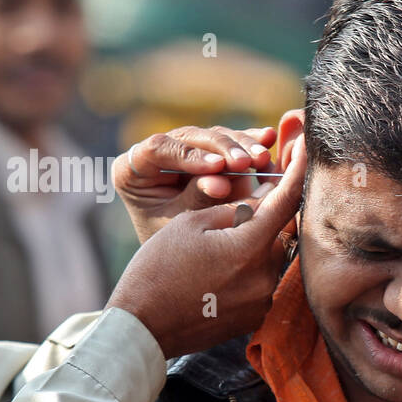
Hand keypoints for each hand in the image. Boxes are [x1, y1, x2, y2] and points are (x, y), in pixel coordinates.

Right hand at [107, 134, 306, 358]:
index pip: (287, 200)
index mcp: (248, 247)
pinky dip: (248, 270)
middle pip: (281, 232)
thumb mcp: (189, 224)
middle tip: (237, 210)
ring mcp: (261, 301)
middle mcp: (264, 276)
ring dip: (255, 245)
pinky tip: (217, 273)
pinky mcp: (254, 318)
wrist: (142, 327)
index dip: (298, 169)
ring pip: (271, 257)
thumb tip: (263, 199)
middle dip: (265, 217)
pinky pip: (262, 282)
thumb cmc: (157, 269)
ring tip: (217, 249)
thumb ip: (233, 209)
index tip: (304, 148)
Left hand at [115, 124, 280, 243]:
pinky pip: (230, 142)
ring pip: (213, 136)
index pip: (157, 149)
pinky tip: (270, 139)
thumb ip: (197, 201)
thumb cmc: (169, 249)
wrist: (180, 265)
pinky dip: (251, 143)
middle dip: (222, 148)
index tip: (218, 167)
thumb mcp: (179, 225)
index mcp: (131, 170)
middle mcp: (155, 153)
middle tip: (246, 163)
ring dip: (241, 145)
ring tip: (262, 159)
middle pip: (189, 137)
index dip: (190, 155)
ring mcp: (183, 149)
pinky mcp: (209, 152)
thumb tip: (221, 183)